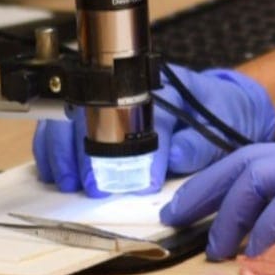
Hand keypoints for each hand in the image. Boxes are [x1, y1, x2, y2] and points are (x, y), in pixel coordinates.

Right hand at [31, 65, 274, 192]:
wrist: (218, 101)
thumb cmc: (219, 114)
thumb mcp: (221, 128)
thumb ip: (199, 144)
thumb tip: (173, 156)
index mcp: (168, 89)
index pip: (148, 118)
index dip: (144, 155)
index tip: (141, 184)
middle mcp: (132, 88)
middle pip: (95, 112)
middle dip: (90, 154)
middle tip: (93, 187)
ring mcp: (108, 96)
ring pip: (71, 116)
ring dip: (64, 151)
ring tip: (68, 182)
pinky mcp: (93, 110)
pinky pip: (63, 124)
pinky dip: (53, 148)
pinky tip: (55, 171)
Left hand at [158, 124, 274, 258]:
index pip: (261, 161)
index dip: (219, 181)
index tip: (191, 210)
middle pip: (248, 159)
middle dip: (205, 188)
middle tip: (174, 220)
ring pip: (262, 171)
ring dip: (230, 208)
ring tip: (216, 245)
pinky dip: (268, 220)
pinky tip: (258, 248)